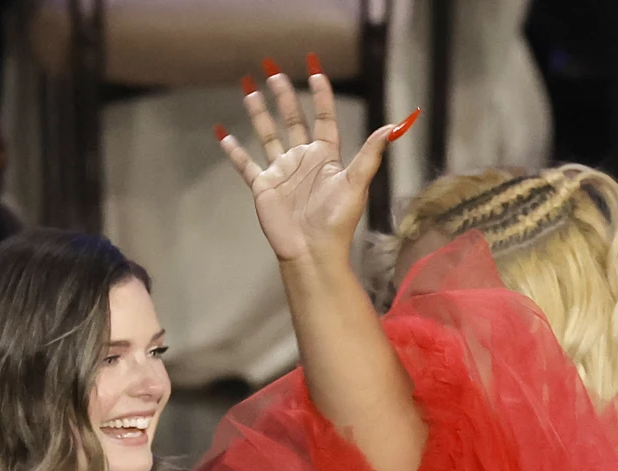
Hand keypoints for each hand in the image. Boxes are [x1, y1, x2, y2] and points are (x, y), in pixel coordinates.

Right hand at [217, 60, 417, 265]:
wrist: (313, 251)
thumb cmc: (337, 221)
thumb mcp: (357, 183)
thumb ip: (371, 153)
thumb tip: (394, 127)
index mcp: (325, 157)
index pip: (323, 120)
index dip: (321, 97)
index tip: (316, 73)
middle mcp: (303, 161)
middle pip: (292, 121)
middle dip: (284, 98)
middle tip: (274, 72)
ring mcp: (281, 172)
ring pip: (268, 136)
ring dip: (259, 115)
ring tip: (250, 91)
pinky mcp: (263, 187)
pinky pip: (245, 165)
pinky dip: (233, 151)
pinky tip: (222, 135)